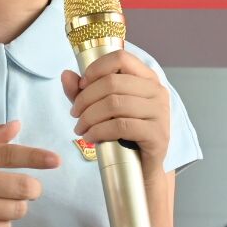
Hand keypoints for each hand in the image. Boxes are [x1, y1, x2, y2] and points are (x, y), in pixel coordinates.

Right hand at [0, 122, 57, 226]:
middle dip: (33, 188)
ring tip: (1, 200)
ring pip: (15, 210)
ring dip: (17, 205)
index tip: (55, 160)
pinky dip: (2, 223)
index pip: (6, 154)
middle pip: (19, 187)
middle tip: (29, 188)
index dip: (34, 157)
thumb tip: (17, 126)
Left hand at [64, 50, 173, 174]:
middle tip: (75, 114)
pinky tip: (91, 137)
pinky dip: (99, 131)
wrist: (143, 168)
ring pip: (114, 104)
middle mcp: (157, 91)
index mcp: (146, 78)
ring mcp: (160, 112)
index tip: (81, 86)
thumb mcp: (100, 108)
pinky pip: (121, 126)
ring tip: (80, 128)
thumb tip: (66, 74)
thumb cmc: (123, 134)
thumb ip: (83, 91)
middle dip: (86, 99)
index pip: (120, 58)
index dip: (95, 69)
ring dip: (89, 117)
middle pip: (112, 82)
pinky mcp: (157, 134)